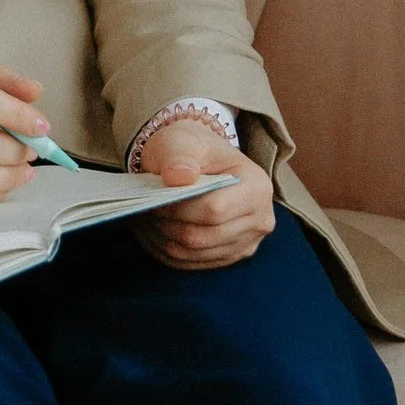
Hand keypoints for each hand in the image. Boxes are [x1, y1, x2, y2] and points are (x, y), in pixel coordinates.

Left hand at [134, 117, 275, 268]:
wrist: (197, 160)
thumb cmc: (191, 148)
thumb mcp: (183, 140)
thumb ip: (180, 156)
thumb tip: (179, 177)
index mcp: (257, 187)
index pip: (215, 210)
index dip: (179, 209)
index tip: (155, 200)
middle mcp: (259, 220)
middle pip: (204, 237)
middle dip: (168, 225)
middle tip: (145, 210)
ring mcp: (246, 243)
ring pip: (193, 253)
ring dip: (162, 239)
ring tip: (145, 218)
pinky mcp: (228, 257)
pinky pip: (190, 263)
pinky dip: (165, 250)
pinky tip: (153, 231)